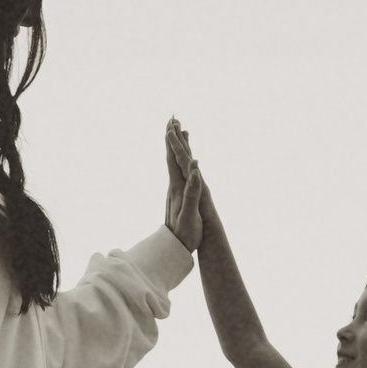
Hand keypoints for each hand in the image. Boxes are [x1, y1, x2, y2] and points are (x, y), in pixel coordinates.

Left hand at [165, 116, 205, 249]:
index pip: (172, 158)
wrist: (174, 249)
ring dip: (176, 146)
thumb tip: (195, 170)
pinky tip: (184, 161)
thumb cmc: (185, 235)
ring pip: (174, 163)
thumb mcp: (190, 215)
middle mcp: (174, 186)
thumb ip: (192, 193)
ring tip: (178, 132)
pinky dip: (181, 161)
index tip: (172, 122)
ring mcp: (175, 191)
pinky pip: (179, 172)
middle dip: (171, 137)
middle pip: (170, 156)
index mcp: (177, 187)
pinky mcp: (179, 197)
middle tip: (172, 118)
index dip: (172, 140)